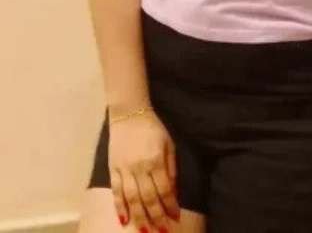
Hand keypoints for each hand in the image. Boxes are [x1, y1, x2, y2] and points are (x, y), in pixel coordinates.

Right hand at [109, 109, 179, 231]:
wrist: (129, 113)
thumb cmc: (153, 128)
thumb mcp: (169, 144)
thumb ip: (171, 168)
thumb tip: (174, 191)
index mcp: (156, 161)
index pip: (164, 190)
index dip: (170, 206)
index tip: (175, 218)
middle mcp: (140, 167)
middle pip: (148, 198)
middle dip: (156, 217)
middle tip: (161, 231)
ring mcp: (125, 169)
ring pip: (132, 198)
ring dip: (138, 217)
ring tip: (144, 231)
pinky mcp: (113, 168)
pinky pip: (116, 191)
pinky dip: (119, 206)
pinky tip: (123, 220)